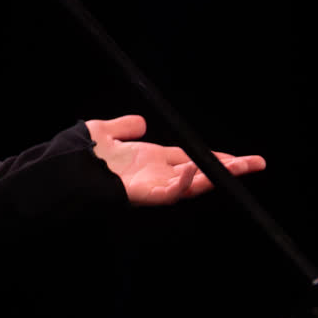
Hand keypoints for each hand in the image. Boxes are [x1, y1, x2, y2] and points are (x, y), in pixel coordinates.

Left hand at [85, 114, 265, 205]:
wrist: (61, 170)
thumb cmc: (79, 154)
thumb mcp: (104, 132)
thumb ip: (125, 126)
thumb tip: (142, 122)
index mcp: (150, 160)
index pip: (190, 158)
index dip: (212, 157)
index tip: (237, 156)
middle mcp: (155, 174)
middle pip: (200, 172)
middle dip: (228, 168)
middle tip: (256, 163)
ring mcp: (151, 186)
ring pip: (192, 184)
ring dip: (215, 175)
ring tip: (239, 165)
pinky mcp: (144, 195)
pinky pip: (169, 192)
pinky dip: (183, 183)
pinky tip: (193, 171)